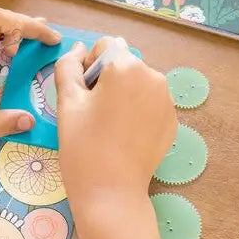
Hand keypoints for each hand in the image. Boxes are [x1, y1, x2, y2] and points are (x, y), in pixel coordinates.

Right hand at [54, 37, 176, 211]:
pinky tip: (124, 136)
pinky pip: (150, 104)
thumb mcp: (67, 103)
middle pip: (123, 64)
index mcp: (126, 67)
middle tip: (92, 114)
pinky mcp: (172, 121)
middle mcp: (153, 76)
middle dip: (107, 80)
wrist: (111, 192)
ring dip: (123, 94)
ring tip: (108, 126)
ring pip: (138, 84)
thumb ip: (68, 67)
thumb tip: (78, 48)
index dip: (88, 67)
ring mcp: (167, 100)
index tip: (82, 95)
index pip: (104, 46)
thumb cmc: (83, 146)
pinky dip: (137, 111)